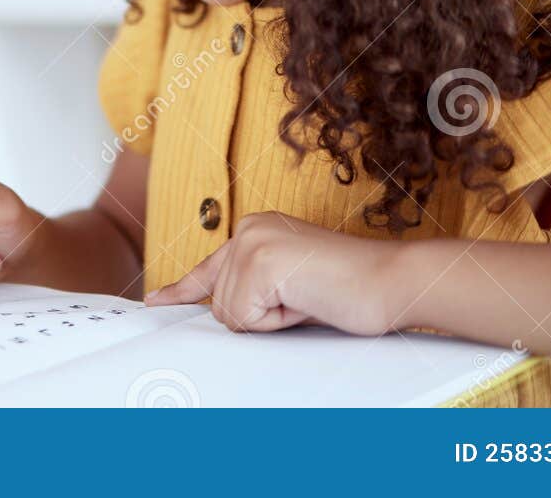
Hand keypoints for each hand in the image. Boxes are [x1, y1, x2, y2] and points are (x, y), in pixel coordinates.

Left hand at [144, 212, 406, 334]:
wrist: (393, 281)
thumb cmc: (351, 290)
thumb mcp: (290, 285)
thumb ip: (254, 288)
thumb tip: (218, 311)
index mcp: (255, 229)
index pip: (209, 268)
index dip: (182, 290)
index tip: (157, 300)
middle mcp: (248, 228)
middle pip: (219, 303)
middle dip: (260, 317)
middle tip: (305, 300)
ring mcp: (252, 242)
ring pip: (229, 314)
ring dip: (270, 320)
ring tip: (308, 298)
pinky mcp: (260, 262)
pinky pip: (246, 318)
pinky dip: (277, 322)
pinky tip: (305, 300)